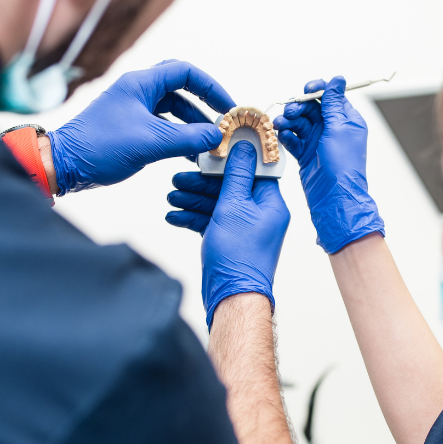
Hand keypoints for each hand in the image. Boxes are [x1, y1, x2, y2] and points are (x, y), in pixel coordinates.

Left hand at [45, 60, 235, 191]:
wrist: (64, 164)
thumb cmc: (101, 147)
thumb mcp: (151, 143)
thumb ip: (188, 138)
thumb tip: (217, 136)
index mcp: (141, 84)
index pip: (185, 72)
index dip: (211, 87)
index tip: (227, 108)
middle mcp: (137, 91)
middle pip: (181, 89)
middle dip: (204, 106)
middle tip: (222, 123)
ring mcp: (132, 109)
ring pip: (172, 110)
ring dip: (192, 126)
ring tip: (209, 145)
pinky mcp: (130, 127)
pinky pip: (162, 126)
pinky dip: (178, 137)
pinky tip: (190, 154)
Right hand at [165, 141, 289, 327]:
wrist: (232, 297)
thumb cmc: (239, 257)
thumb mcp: (234, 206)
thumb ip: (237, 174)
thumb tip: (245, 146)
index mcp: (270, 202)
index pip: (253, 168)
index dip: (232, 157)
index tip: (213, 147)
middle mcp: (260, 213)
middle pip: (230, 185)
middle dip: (202, 182)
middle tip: (180, 178)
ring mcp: (244, 227)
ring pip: (217, 203)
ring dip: (193, 199)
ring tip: (172, 197)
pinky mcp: (229, 239)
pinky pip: (211, 221)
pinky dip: (193, 218)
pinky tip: (174, 216)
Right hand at [273, 77, 383, 253]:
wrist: (334, 198)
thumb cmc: (342, 165)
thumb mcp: (338, 129)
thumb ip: (333, 103)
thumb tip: (338, 79)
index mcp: (346, 120)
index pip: (330, 96)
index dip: (317, 90)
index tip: (305, 89)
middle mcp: (332, 129)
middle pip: (311, 108)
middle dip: (298, 107)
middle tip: (290, 112)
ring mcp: (318, 142)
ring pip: (299, 123)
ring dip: (288, 121)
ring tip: (280, 125)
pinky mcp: (306, 154)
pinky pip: (293, 139)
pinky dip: (286, 136)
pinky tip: (281, 137)